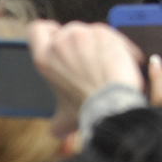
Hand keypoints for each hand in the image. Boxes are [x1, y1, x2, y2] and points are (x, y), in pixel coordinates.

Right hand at [28, 20, 144, 136]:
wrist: (111, 104)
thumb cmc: (87, 110)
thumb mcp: (62, 119)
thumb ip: (55, 121)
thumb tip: (56, 131)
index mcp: (44, 59)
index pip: (37, 29)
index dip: (48, 31)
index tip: (57, 36)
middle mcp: (61, 42)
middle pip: (69, 31)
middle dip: (81, 44)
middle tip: (91, 62)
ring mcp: (83, 35)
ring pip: (92, 31)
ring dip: (102, 44)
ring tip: (109, 65)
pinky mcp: (105, 32)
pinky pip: (113, 35)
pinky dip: (120, 46)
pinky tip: (124, 61)